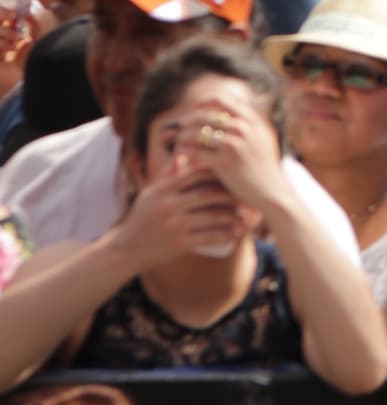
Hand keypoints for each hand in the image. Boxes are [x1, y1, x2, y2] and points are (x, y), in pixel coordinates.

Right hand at [120, 165, 246, 268]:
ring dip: (231, 215)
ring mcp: (174, 224)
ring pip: (211, 215)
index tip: (231, 173)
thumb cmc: (140, 218)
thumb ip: (168, 175)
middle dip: (229, 193)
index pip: (197, 173)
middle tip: (243, 194)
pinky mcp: (178, 244)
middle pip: (208, 193)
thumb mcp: (151, 193)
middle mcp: (170, 204)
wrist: (124, 250)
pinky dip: (224, 234)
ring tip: (243, 215)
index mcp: (165, 189)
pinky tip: (234, 233)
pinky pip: (208, 237)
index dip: (217, 171)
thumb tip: (184, 155)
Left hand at [181, 89, 288, 216]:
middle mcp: (242, 128)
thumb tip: (236, 104)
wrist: (271, 191)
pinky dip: (185, 151)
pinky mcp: (223, 163)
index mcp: (251, 120)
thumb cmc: (266, 165)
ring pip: (198, 132)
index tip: (194, 109)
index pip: (222, 100)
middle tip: (180, 125)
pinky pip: (196, 152)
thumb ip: (250, 120)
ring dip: (184, 135)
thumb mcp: (263, 136)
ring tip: (178, 140)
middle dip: (190, 119)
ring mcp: (232, 145)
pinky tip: (180, 155)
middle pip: (206, 115)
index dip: (204, 103)